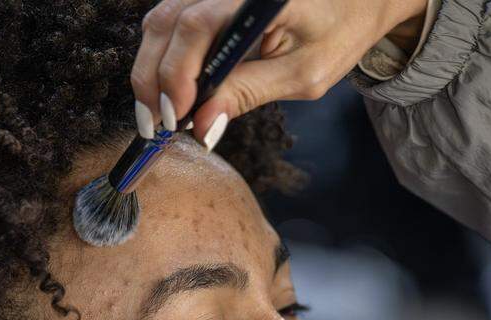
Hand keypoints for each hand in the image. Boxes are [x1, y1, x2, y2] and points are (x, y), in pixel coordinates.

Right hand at [130, 0, 428, 148]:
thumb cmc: (339, 32)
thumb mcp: (304, 74)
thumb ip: (249, 94)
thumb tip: (202, 126)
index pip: (197, 25)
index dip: (176, 74)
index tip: (176, 119)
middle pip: (166, 22)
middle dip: (152, 79)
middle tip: (157, 128)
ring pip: (160, 21)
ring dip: (151, 71)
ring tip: (161, 116)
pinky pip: (171, 22)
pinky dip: (163, 59)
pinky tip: (171, 93)